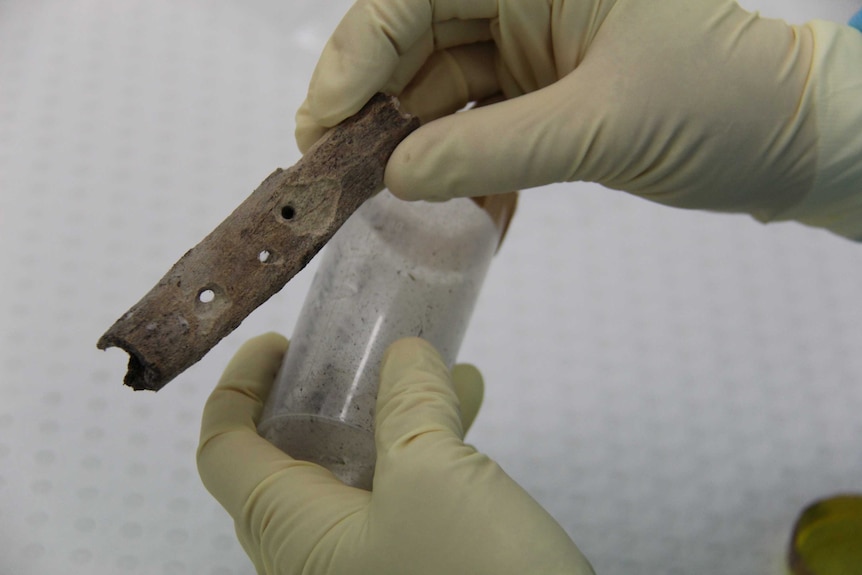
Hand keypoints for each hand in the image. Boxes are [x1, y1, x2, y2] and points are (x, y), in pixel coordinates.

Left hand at [197, 333, 593, 574]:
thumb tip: (407, 355)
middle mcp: (314, 558)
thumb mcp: (434, 472)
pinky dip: (423, 449)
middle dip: (317, 397)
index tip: (279, 345)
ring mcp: (365, 568)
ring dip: (384, 416)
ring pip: (352, 476)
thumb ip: (411, 402)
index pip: (224, 450)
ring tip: (431, 369)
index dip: (238, 387)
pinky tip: (468, 411)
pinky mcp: (412, 570)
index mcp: (291, 534)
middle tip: (352, 356)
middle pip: (285, 461)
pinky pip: (397, 499)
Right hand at [297, 0, 861, 238]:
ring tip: (389, 210)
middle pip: (416, 44)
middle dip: (377, 113)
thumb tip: (395, 175)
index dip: (358, 54)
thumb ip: (488, 148)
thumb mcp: (600, 126)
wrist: (786, 144)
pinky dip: (465, 175)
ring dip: (418, 155)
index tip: (322, 124)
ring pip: (442, 95)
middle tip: (338, 177)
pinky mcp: (540, 96)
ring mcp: (530, 48)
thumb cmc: (721, 105)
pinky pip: (479, 131)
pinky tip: (459, 218)